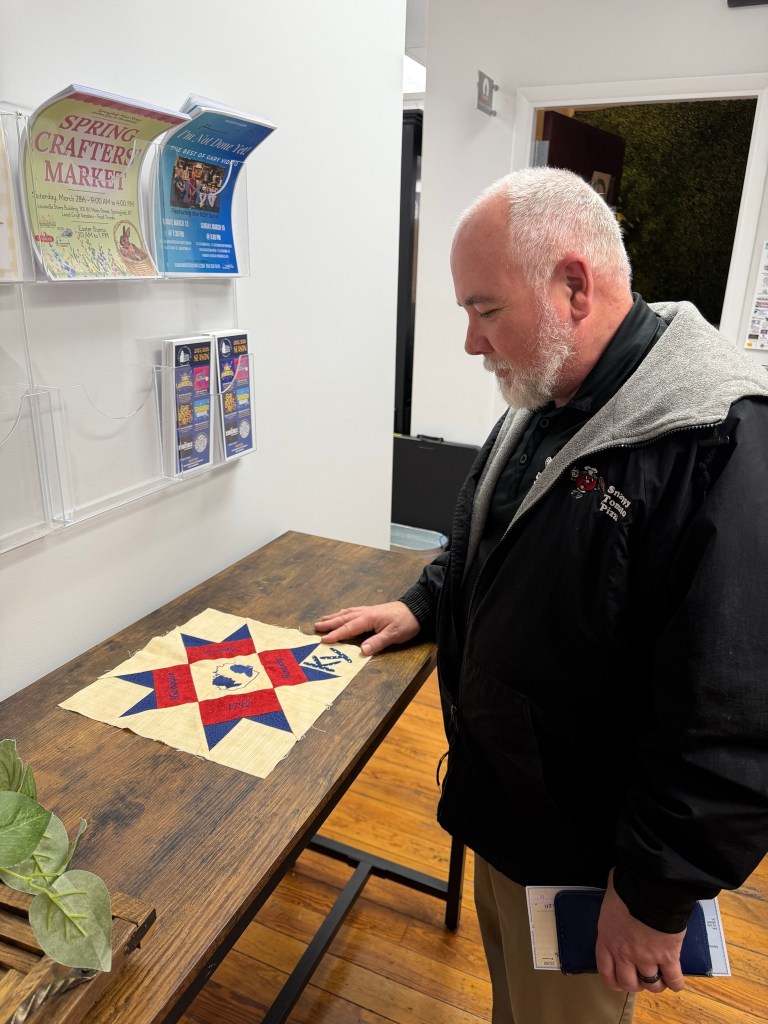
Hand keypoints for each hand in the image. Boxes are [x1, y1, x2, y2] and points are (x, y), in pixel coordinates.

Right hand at [314, 602, 419, 654]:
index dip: (335, 634)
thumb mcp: (394, 635)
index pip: (348, 628)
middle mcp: (366, 613)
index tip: (323, 640)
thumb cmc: (406, 622)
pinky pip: (354, 610)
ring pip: (347, 613)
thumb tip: (362, 650)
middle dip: (330, 623)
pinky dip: (345, 612)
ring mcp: (369, 610)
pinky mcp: (373, 610)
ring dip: (335, 617)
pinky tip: (342, 612)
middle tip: (316, 627)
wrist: (417, 608)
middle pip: (344, 618)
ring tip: (323, 619)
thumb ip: (377, 642)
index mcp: (369, 618)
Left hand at [595, 870, 685, 994]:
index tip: (621, 981)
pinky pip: (673, 979)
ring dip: (656, 984)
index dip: (615, 981)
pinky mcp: (668, 957)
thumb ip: (613, 905)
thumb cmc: (627, 887)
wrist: (650, 889)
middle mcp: (624, 954)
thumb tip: (615, 893)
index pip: (606, 973)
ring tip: (661, 978)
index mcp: (607, 939)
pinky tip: (676, 981)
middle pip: (629, 983)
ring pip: (651, 984)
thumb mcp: (611, 896)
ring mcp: (646, 958)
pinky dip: (675, 983)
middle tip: (643, 978)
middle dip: (637, 984)